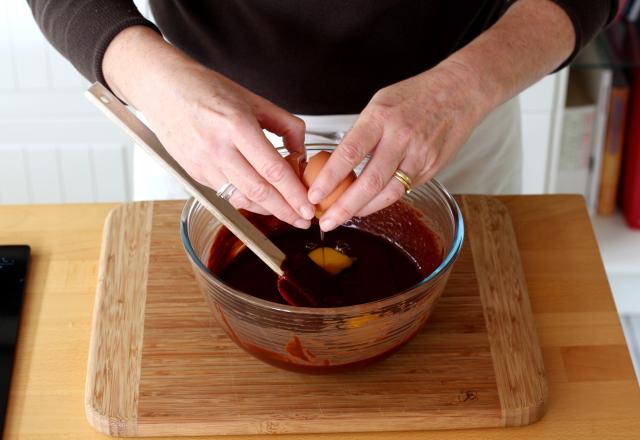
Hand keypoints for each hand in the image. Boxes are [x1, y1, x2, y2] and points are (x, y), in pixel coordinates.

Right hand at [103, 27, 314, 227]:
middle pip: (259, 191)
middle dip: (286, 210)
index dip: (294, 192)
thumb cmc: (207, 89)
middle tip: (305, 219)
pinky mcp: (195, 173)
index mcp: (236, 125)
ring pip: (242, 199)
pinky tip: (264, 202)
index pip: (273, 169)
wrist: (164, 89)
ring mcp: (203, 164)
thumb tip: (301, 154)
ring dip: (268, 211)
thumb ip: (286, 125)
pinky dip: (248, 202)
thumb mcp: (255, 100)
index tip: (309, 205)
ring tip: (288, 214)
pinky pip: (227, 194)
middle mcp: (218, 148)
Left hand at [307, 61, 491, 230]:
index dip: (329, 178)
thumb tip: (339, 163)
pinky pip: (404, 190)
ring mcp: (419, 154)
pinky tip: (370, 204)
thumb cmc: (417, 94)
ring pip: (389, 193)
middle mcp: (401, 137)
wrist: (460, 91)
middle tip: (326, 221)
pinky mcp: (432, 167)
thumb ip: (361, 133)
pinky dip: (384, 200)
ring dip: (364, 209)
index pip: (349, 153)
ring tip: (346, 217)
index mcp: (381, 117)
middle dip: (344, 207)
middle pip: (369, 182)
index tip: (314, 194)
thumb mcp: (380, 104)